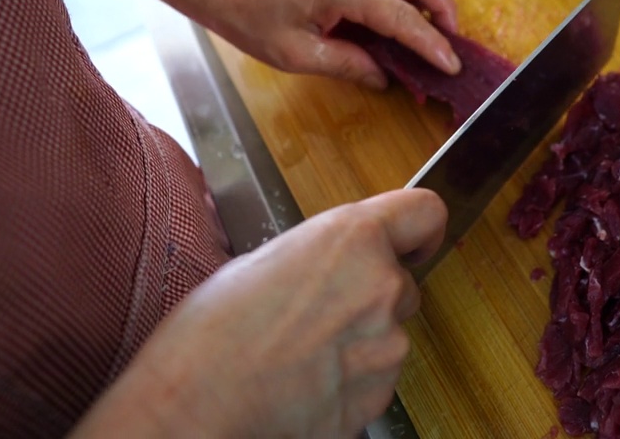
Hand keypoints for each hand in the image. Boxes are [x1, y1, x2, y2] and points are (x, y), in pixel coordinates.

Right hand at [71, 189, 447, 438]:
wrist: (194, 406)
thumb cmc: (209, 334)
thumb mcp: (266, 260)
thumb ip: (324, 255)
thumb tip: (335, 265)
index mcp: (354, 239)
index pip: (425, 213)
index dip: (418, 231)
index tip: (413, 243)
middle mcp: (382, 288)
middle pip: (402, 284)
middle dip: (369, 297)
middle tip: (314, 313)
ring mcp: (385, 348)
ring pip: (388, 337)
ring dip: (358, 343)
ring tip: (298, 353)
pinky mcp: (376, 399)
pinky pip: (373, 381)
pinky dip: (348, 383)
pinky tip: (302, 383)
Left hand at [204, 0, 461, 87]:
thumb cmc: (250, 18)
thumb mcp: (296, 55)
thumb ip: (347, 64)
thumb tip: (383, 76)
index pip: (402, 17)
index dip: (431, 44)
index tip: (449, 65)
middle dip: (444, 8)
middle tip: (450, 41)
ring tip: (435, 28)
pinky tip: (406, 11)